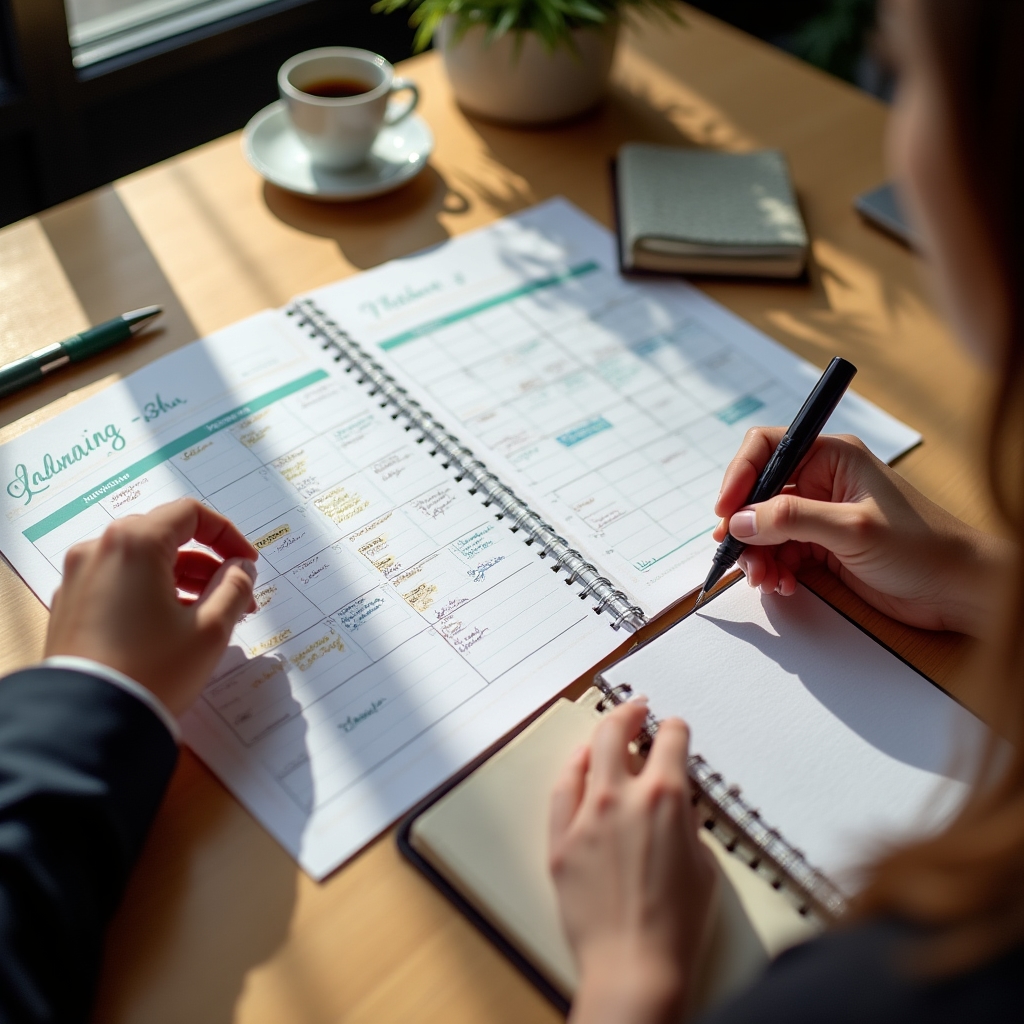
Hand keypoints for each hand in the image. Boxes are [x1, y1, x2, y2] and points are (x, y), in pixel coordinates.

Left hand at [45, 499, 258, 716]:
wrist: (90, 721)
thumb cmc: (152, 671)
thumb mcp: (211, 630)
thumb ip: (235, 588)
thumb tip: (241, 569)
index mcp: (135, 543)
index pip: (190, 514)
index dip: (228, 535)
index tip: (248, 563)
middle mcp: (100, 550)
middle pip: (166, 537)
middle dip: (208, 564)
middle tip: (237, 594)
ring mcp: (79, 577)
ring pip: (143, 563)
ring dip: (183, 581)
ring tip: (213, 616)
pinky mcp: (71, 605)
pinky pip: (120, 585)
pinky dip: (152, 594)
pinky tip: (175, 627)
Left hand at [549, 701, 715, 1023]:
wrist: (634, 968)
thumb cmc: (678, 925)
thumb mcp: (704, 865)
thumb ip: (687, 822)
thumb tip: (676, 803)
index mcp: (665, 797)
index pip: (670, 739)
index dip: (675, 729)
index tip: (673, 730)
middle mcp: (621, 796)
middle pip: (617, 731)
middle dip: (629, 713)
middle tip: (636, 710)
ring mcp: (586, 816)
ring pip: (586, 755)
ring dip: (599, 738)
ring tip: (607, 735)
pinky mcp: (561, 840)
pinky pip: (562, 791)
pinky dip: (573, 771)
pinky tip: (579, 766)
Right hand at [713, 429, 1007, 635]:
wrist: (959, 589)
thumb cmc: (923, 546)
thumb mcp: (852, 528)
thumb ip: (791, 519)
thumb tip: (739, 520)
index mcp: (831, 457)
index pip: (766, 449)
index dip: (739, 476)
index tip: (724, 510)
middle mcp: (822, 482)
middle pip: (758, 494)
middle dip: (743, 527)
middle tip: (738, 556)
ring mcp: (821, 516)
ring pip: (764, 529)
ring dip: (756, 554)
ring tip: (764, 579)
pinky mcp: (823, 547)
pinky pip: (780, 553)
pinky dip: (773, 569)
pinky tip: (782, 584)